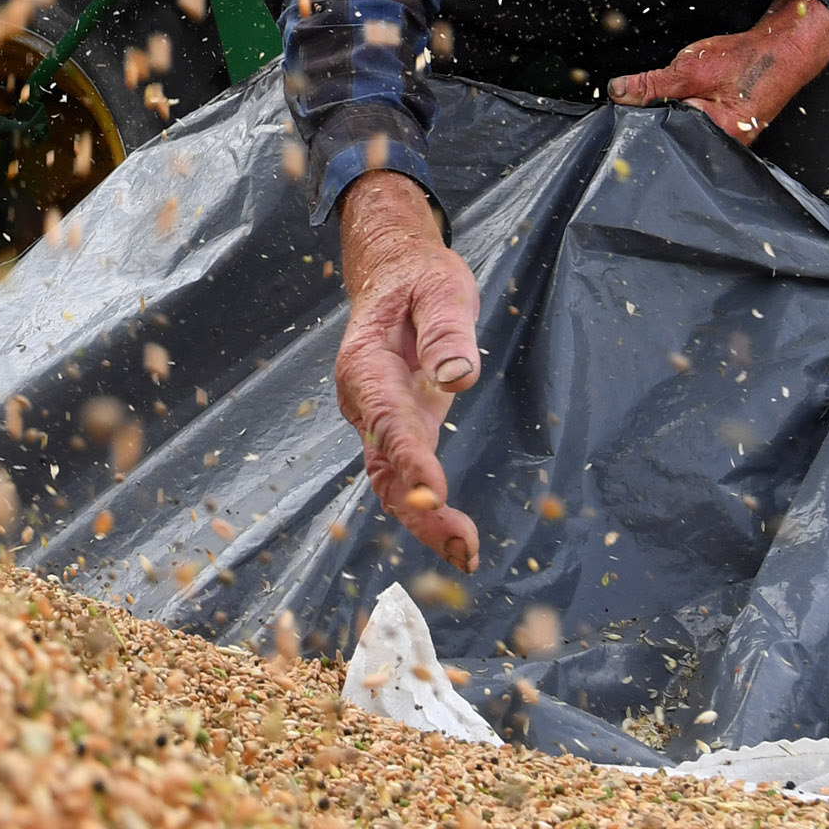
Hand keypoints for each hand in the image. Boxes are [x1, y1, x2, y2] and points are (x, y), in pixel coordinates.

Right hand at [334, 170, 482, 570]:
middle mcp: (363, 401)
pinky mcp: (396, 428)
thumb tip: (460, 378)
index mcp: (366, 365)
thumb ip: (447, 333)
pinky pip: (401, 476)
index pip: (388, 420)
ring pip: (388, 481)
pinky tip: (456, 535)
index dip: (410, 460)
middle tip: (462, 546)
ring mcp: (376, 419)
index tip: (435, 495)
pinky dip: (424, 509)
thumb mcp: (440, 290)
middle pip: (382, 467)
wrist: (392, 275)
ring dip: (423, 520)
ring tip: (465, 553)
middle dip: (418, 511)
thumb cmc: (418, 281)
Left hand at [605, 0, 828, 143]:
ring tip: (680, 92)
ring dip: (669, 112)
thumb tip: (618, 92)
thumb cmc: (748, 61)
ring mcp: (726, 141)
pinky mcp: (726, 131)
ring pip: (681, 130)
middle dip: (654, 118)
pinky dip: (682, 110)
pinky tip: (687, 96)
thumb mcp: (690, 69)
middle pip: (671, 138)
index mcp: (715, 138)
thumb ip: (651, 85)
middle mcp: (721, 147)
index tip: (623, 104)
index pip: (662, 137)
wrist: (784, 51)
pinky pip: (693, 125)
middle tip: (646, 97)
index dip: (639, 120)